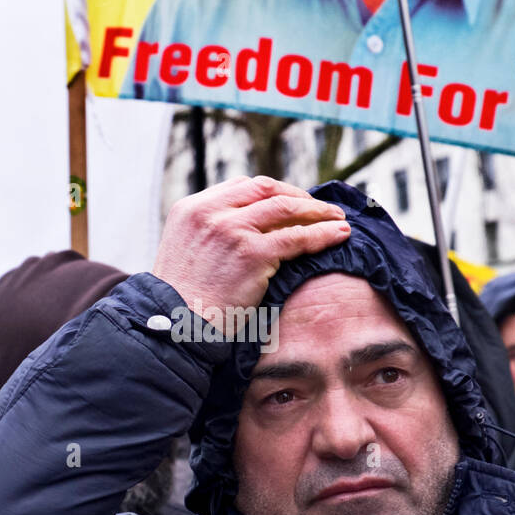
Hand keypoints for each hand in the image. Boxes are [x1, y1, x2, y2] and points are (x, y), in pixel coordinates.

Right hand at [153, 176, 349, 324]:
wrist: (175, 327)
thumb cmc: (181, 303)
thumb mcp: (185, 254)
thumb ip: (209, 235)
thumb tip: (246, 231)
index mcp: (191, 208)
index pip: (241, 186)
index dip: (272, 193)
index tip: (292, 203)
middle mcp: (210, 212)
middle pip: (265, 189)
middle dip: (298, 196)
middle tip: (321, 208)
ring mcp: (231, 230)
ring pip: (286, 208)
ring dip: (318, 211)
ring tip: (338, 219)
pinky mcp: (252, 253)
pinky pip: (297, 237)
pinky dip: (322, 234)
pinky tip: (338, 235)